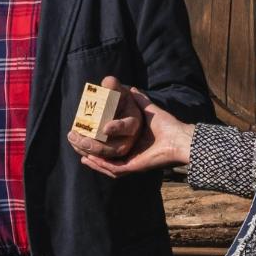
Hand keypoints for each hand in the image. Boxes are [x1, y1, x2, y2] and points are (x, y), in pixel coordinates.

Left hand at [66, 75, 150, 164]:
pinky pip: (103, 161)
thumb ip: (112, 86)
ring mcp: (122, 148)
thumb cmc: (116, 98)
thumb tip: (108, 81)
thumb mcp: (116, 90)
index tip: (104, 128)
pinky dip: (89, 155)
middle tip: (78, 138)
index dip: (118, 128)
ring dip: (89, 151)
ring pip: (108, 157)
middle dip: (97, 146)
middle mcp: (131, 138)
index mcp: (135, 121)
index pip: (128, 126)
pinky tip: (77, 148)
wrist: (116, 110)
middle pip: (117, 148)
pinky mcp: (113, 155)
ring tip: (73, 140)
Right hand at [77, 87, 195, 177]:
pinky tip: (89, 158)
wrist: (178, 137)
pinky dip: (100, 164)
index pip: (111, 148)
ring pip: (106, 165)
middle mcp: (130, 156)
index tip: (85, 136)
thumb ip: (140, 100)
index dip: (97, 144)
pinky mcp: (132, 166)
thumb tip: (131, 87)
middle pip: (105, 158)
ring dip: (92, 160)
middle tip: (77, 147)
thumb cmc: (168, 125)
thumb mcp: (148, 110)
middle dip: (90, 154)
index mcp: (133, 145)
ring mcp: (131, 162)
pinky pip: (113, 168)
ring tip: (80, 155)